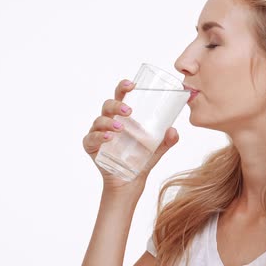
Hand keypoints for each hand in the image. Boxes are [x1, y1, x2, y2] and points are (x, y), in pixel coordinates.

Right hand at [82, 79, 180, 193]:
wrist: (130, 181)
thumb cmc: (141, 159)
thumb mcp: (157, 149)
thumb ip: (167, 140)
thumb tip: (174, 130)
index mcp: (123, 116)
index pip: (121, 96)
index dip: (123, 87)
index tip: (132, 84)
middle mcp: (109, 121)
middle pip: (108, 105)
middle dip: (117, 105)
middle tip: (129, 111)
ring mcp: (98, 133)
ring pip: (99, 120)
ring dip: (109, 122)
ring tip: (121, 128)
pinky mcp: (91, 147)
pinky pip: (91, 138)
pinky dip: (98, 136)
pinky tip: (107, 137)